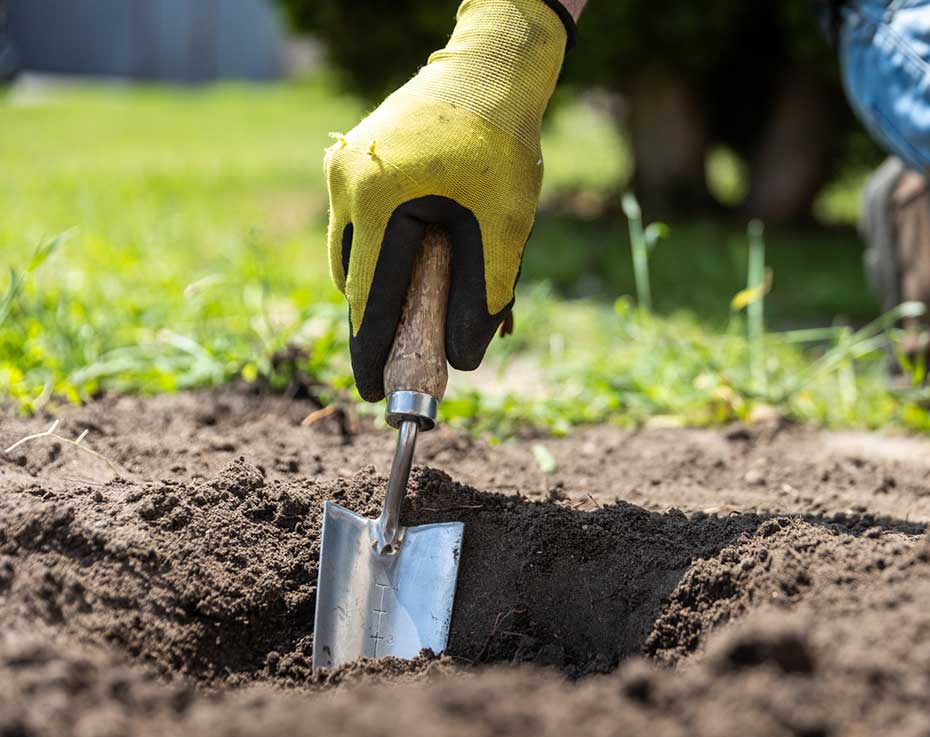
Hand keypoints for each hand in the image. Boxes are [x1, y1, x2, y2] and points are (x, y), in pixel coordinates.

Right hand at [324, 0, 568, 400]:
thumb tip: (467, 359)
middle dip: (378, 323)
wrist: (492, 70)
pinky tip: (416, 268)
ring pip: (353, 252)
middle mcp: (347, 182)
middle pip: (354, 278)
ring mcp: (344, 166)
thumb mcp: (504, 228)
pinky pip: (361, 223)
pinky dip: (385, 253)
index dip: (373, 349)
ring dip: (381, 288)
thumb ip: (483, 295)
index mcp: (376, 199)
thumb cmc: (502, 145)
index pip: (369, 297)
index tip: (373, 392)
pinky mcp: (353, 157)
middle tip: (397, 364)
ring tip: (413, 321)